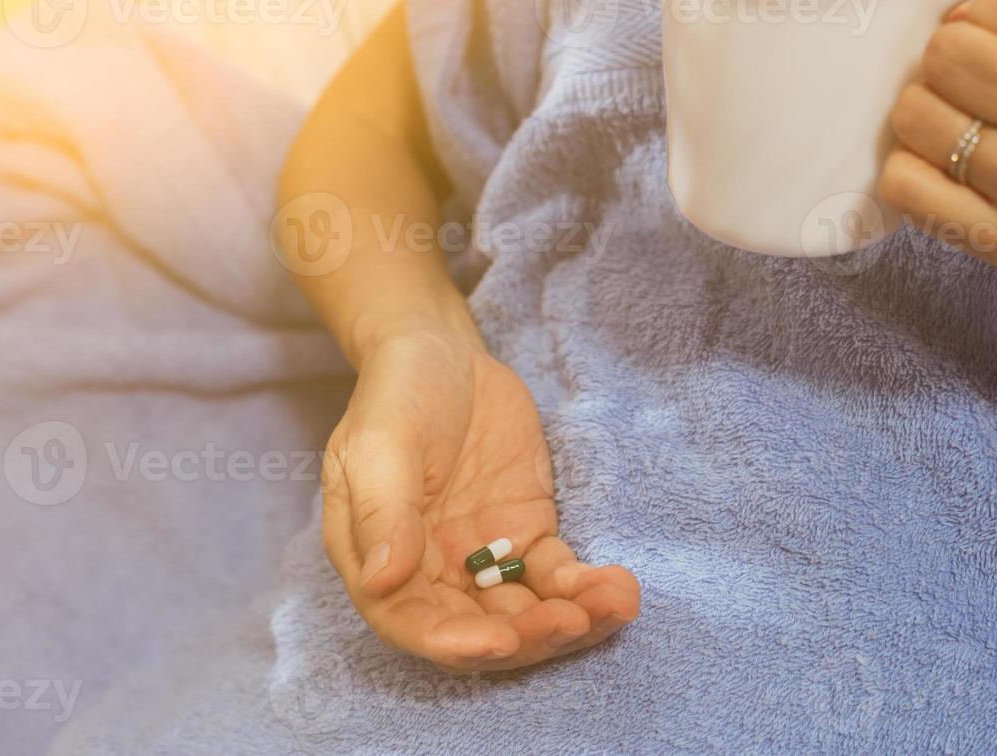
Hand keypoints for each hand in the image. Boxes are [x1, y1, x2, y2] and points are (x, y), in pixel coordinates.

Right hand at [321, 324, 640, 669]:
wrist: (440, 354)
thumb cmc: (396, 397)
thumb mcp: (377, 445)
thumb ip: (384, 514)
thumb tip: (382, 581)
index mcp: (381, 562)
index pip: (414, 623)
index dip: (457, 643)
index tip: (502, 642)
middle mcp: (432, 574)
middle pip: (480, 630)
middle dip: (529, 637)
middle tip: (574, 622)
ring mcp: (484, 558)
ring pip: (527, 612)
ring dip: (571, 621)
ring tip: (615, 605)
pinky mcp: (527, 535)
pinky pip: (558, 575)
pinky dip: (587, 587)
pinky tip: (619, 586)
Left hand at [879, 0, 996, 364]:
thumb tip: (961, 10)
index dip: (981, 11)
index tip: (989, 34)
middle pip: (952, 54)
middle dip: (947, 60)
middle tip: (968, 83)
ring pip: (919, 115)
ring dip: (924, 114)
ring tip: (956, 126)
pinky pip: (909, 186)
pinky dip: (910, 170)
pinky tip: (941, 170)